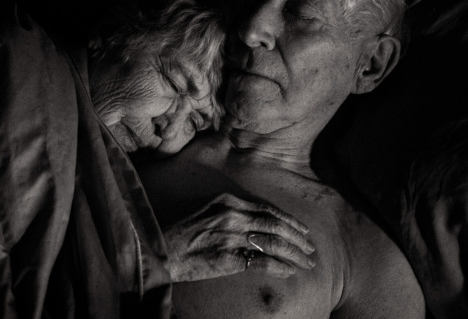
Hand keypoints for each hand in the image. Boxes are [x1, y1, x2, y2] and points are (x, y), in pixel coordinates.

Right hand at [163, 193, 315, 281]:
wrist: (162, 250)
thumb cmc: (183, 233)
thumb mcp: (208, 212)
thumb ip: (232, 214)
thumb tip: (259, 224)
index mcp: (228, 202)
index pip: (268, 209)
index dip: (289, 221)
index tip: (303, 230)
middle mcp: (232, 216)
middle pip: (275, 225)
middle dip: (298, 238)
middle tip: (311, 249)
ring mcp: (231, 236)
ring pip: (273, 243)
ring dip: (294, 254)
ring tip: (306, 262)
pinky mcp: (228, 257)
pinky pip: (261, 261)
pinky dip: (279, 266)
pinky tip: (288, 271)